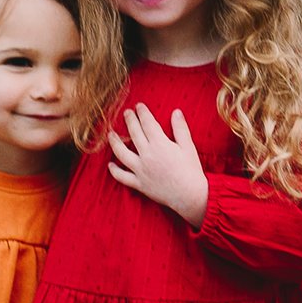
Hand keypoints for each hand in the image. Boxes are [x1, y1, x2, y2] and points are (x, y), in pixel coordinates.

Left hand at [106, 100, 209, 221]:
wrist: (190, 196)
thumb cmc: (191, 171)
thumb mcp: (188, 147)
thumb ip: (180, 128)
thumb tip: (176, 112)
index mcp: (160, 144)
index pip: (147, 123)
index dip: (142, 113)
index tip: (139, 106)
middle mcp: (147, 155)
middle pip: (134, 133)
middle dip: (129, 120)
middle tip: (126, 113)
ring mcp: (141, 170)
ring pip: (122, 153)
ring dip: (115, 142)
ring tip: (111, 134)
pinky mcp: (139, 184)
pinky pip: (122, 177)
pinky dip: (115, 171)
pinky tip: (110, 164)